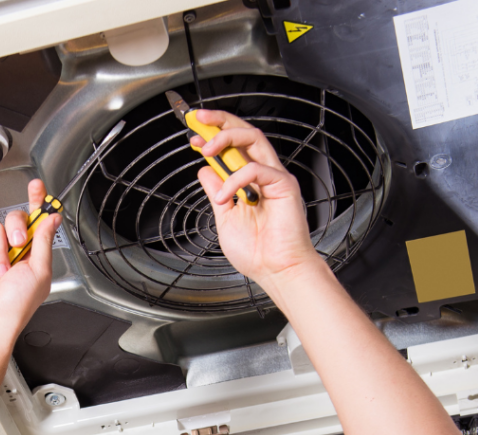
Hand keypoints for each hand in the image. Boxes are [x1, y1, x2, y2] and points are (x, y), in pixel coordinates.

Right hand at [0, 177, 59, 346]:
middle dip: (15, 230)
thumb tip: (52, 219)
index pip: (38, 221)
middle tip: (17, 245)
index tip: (37, 186)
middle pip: (14, 219)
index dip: (38, 202)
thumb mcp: (40, 272)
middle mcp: (16, 253)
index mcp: (36, 256)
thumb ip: (44, 242)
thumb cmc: (16, 307)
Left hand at [192, 110, 322, 291]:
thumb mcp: (224, 218)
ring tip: (206, 149)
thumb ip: (216, 192)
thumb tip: (205, 171)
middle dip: (219, 121)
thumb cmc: (257, 253)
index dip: (212, 135)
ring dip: (226, 137)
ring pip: (253, 138)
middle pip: (244, 132)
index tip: (193, 135)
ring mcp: (275, 178)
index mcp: (250, 181)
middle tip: (198, 120)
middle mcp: (264, 174)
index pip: (233, 147)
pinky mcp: (284, 186)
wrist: (276, 271)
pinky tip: (225, 196)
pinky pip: (256, 169)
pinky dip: (235, 179)